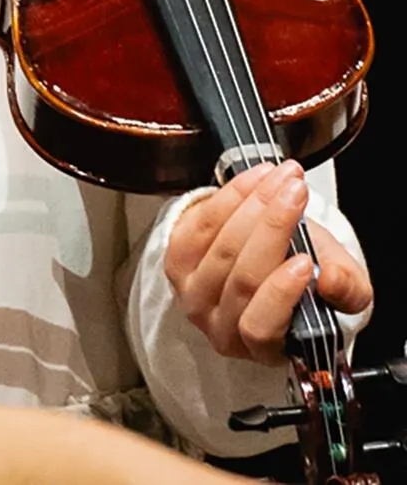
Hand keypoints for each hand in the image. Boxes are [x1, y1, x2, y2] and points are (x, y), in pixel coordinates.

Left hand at [165, 161, 373, 365]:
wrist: (273, 257)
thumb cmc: (306, 280)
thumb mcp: (340, 288)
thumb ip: (348, 290)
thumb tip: (332, 282)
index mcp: (262, 346)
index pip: (260, 326)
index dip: (280, 293)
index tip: (305, 261)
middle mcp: (219, 325)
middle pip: (240, 277)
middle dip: (272, 229)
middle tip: (296, 193)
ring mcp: (192, 293)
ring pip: (220, 246)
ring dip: (253, 204)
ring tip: (281, 178)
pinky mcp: (176, 259)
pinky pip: (199, 225)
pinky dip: (229, 197)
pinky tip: (254, 179)